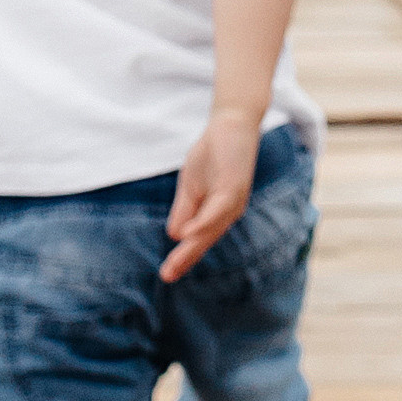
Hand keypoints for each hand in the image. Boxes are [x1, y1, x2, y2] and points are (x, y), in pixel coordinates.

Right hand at [161, 106, 264, 282]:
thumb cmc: (212, 154)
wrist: (231, 123)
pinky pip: (218, 208)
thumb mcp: (191, 186)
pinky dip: (204, 222)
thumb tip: (175, 235)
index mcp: (218, 213)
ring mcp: (234, 200)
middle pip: (205, 239)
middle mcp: (229, 211)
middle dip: (186, 258)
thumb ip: (185, 210)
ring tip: (175, 263)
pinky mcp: (234, 185)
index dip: (183, 257)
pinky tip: (189, 233)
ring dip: (193, 246)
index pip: (199, 239)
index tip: (166, 275)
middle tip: (167, 277)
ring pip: (212, 228)